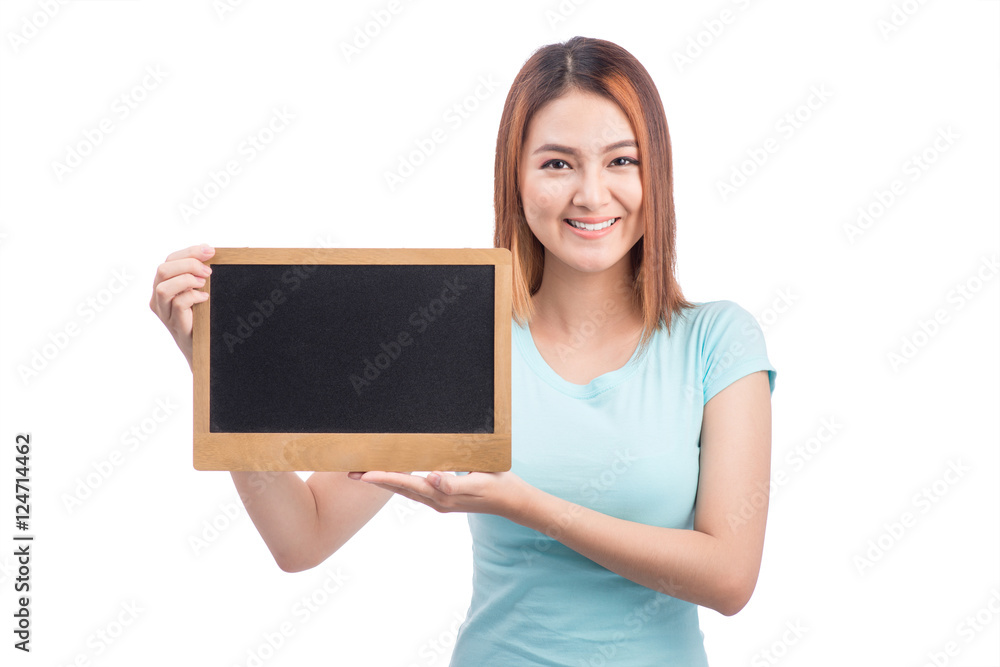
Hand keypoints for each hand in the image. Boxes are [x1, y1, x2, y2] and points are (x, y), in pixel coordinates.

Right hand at [149, 244, 214, 367]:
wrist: (204, 350)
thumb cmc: (204, 317)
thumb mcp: (203, 291)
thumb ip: (206, 273)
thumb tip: (231, 251)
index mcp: (164, 285)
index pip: (170, 260)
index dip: (189, 252)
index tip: (211, 250)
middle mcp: (158, 298)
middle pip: (162, 270)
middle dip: (188, 264)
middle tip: (209, 271)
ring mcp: (164, 313)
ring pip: (163, 287)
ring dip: (187, 279)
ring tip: (204, 283)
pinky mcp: (174, 324)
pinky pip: (177, 304)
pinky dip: (192, 296)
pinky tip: (205, 298)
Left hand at [348, 470, 533, 520]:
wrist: (515, 502)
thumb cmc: (500, 487)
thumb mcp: (479, 481)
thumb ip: (454, 483)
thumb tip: (431, 478)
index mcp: (442, 496)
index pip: (406, 484)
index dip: (384, 478)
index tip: (364, 473)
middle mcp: (437, 502)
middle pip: (400, 489)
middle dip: (376, 480)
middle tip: (352, 472)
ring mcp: (440, 502)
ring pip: (406, 490)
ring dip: (386, 481)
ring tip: (366, 474)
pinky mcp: (445, 499)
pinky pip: (417, 490)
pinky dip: (402, 482)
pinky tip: (397, 475)